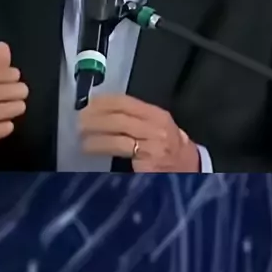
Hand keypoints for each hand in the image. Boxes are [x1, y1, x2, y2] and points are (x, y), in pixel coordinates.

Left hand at [78, 94, 199, 172]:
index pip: (126, 102)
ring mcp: (152, 148)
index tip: (88, 103)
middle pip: (119, 118)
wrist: (191, 169)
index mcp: (158, 115)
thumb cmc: (171, 147)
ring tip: (81, 136)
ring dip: (95, 135)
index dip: (104, 102)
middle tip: (79, 120)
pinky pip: (120, 154)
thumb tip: (103, 111)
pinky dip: (102, 148)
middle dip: (96, 118)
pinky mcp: (147, 166)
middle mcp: (156, 129)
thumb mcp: (159, 126)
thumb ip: (136, 117)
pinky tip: (91, 148)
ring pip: (118, 136)